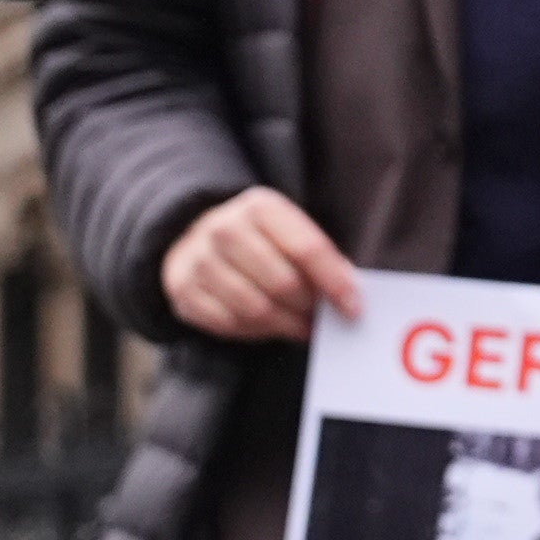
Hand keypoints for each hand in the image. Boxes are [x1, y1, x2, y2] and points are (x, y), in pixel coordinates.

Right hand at [159, 188, 362, 341]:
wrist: (195, 234)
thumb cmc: (258, 238)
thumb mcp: (288, 229)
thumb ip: (319, 256)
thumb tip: (350, 295)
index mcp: (260, 207)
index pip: (307, 248)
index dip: (334, 282)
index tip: (354, 308)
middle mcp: (225, 229)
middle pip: (283, 283)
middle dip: (309, 307)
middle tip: (321, 317)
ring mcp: (200, 261)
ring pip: (257, 309)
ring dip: (287, 325)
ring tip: (301, 326)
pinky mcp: (184, 291)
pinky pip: (230, 325)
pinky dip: (257, 333)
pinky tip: (271, 326)